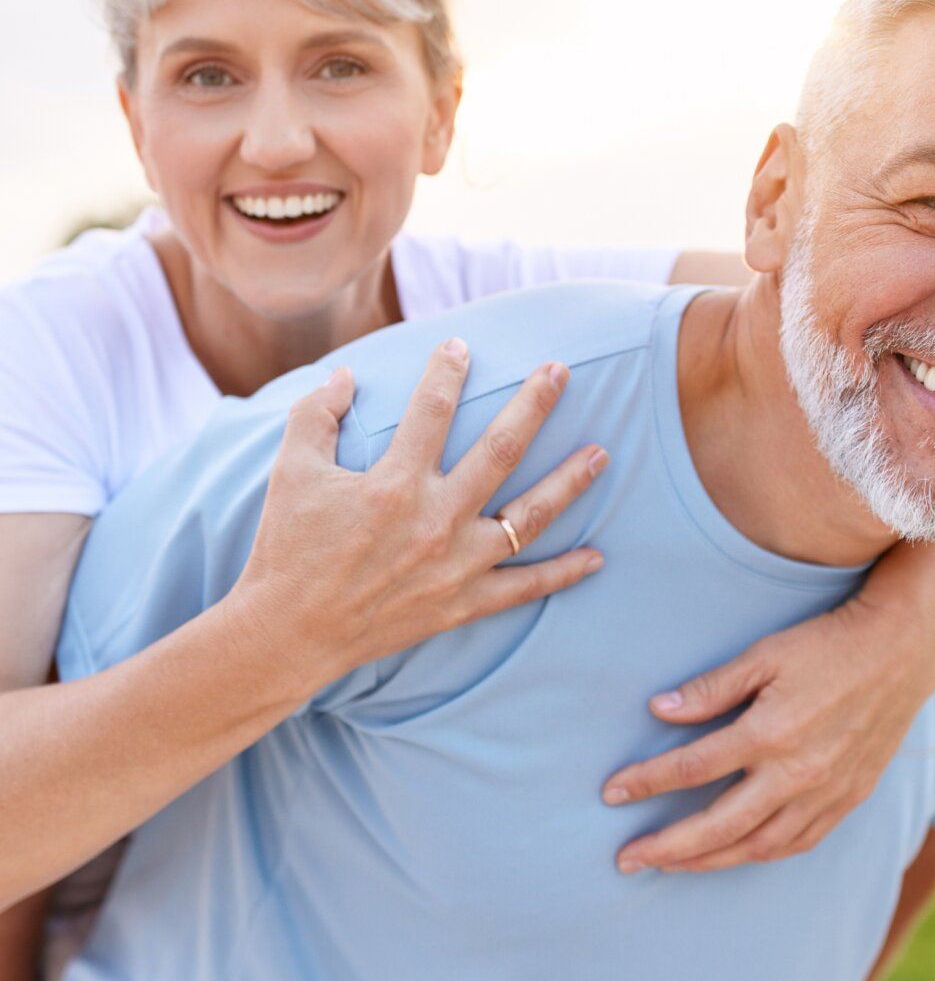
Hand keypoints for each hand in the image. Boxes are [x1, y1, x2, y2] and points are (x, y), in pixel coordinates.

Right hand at [232, 340, 607, 694]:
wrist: (289, 634)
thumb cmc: (288, 548)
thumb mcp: (291, 471)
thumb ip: (316, 415)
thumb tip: (345, 375)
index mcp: (394, 484)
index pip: (432, 411)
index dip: (446, 372)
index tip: (461, 346)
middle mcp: (436, 521)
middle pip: (500, 451)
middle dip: (533, 405)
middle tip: (560, 372)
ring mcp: (456, 566)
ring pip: (530, 517)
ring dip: (569, 482)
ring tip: (601, 453)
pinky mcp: (462, 604)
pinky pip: (525, 588)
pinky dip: (563, 574)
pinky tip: (596, 556)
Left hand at [603, 595, 934, 872]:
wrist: (903, 652)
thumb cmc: (827, 645)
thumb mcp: (764, 653)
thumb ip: (711, 688)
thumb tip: (658, 710)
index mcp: (769, 734)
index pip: (691, 769)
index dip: (646, 782)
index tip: (611, 792)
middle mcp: (797, 774)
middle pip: (718, 826)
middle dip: (667, 847)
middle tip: (625, 859)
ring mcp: (826, 793)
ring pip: (757, 847)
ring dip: (709, 861)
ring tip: (671, 865)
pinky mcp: (848, 799)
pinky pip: (796, 844)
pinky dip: (759, 854)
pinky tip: (734, 854)